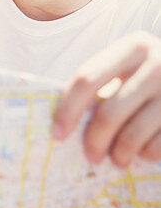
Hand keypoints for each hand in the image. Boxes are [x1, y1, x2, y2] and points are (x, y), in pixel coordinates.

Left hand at [52, 32, 160, 167]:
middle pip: (108, 114)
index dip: (68, 110)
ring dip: (119, 155)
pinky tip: (142, 152)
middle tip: (90, 157)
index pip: (87, 79)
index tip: (57, 134)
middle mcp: (156, 65)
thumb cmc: (153, 76)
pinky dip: (145, 155)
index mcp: (133, 47)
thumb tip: (65, 123)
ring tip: (116, 160)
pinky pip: (155, 147)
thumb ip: (104, 83)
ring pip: (131, 136)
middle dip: (94, 142)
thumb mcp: (131, 67)